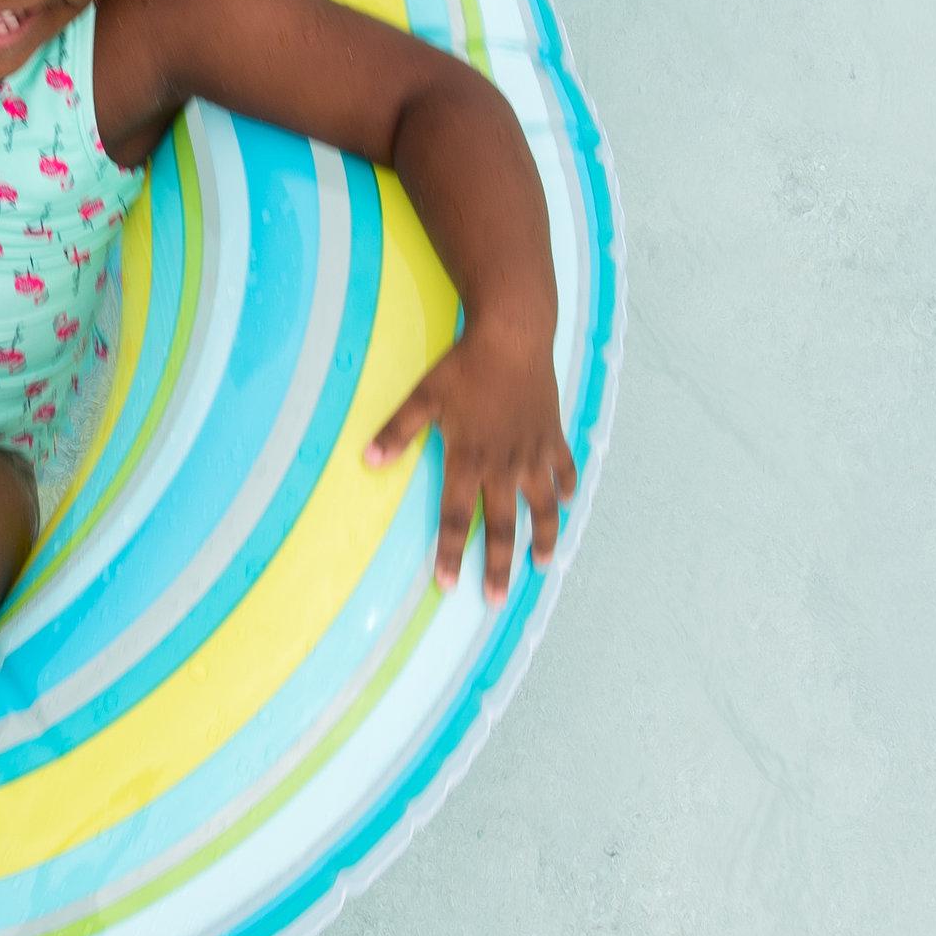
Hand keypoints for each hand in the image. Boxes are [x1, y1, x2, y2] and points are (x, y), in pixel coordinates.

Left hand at [363, 326, 576, 601]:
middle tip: (498, 599)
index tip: (449, 585)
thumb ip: (397, 431)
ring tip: (543, 564)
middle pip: (503, 526)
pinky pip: (564, 470)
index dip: (453, 553)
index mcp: (469, 459)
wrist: (514, 336)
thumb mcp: (423, 396)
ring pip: (543, 507)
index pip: (458, 518)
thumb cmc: (465, 366)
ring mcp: (534, 453)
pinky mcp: (553, 436)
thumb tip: (368, 459)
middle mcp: (505, 465)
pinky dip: (566, 487)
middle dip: (500, 566)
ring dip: (545, 537)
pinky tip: (567, 501)